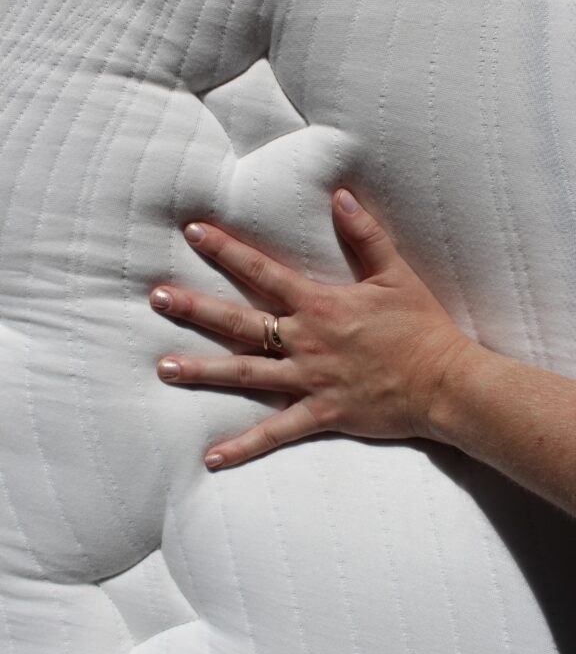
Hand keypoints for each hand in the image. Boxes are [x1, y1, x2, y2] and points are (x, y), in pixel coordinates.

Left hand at [149, 189, 473, 468]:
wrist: (446, 381)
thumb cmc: (422, 327)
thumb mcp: (396, 274)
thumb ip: (366, 234)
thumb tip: (340, 195)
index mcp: (319, 303)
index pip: (262, 270)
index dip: (227, 250)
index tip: (193, 232)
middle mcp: (305, 340)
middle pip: (239, 321)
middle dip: (195, 308)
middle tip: (156, 298)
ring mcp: (309, 378)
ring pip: (244, 374)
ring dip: (202, 371)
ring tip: (163, 368)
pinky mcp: (320, 412)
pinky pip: (275, 432)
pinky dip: (244, 446)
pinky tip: (211, 457)